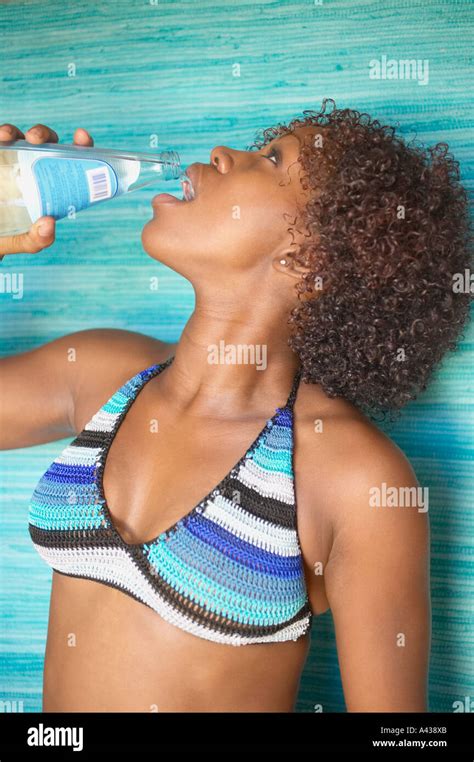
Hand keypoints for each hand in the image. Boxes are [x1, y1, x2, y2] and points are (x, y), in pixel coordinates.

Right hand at [0, 124, 93, 257]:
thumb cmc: (7, 237)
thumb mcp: (24, 241)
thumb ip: (38, 239)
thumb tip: (49, 223)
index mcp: (50, 184)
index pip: (71, 159)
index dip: (80, 145)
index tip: (82, 136)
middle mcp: (32, 167)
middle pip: (44, 142)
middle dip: (43, 134)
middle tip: (36, 140)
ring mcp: (11, 161)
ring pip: (16, 137)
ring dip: (13, 131)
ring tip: (6, 137)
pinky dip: (0, 136)